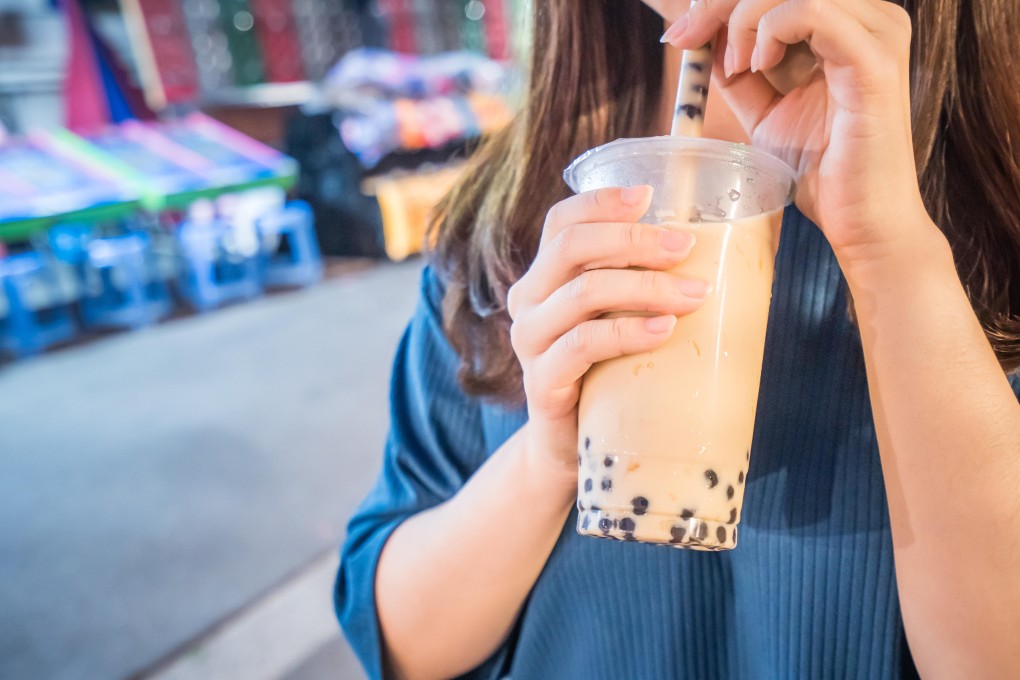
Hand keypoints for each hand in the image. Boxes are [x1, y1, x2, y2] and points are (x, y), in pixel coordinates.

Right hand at [507, 186, 709, 482]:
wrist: (574, 448)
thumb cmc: (608, 374)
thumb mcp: (619, 318)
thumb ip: (642, 281)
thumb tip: (723, 243)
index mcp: (544, 276)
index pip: (562, 222)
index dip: (601, 202)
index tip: (651, 195)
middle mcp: (528, 301)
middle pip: (571, 247)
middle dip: (634, 240)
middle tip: (687, 247)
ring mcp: (530, 341)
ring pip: (583, 292)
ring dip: (645, 286)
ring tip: (695, 293)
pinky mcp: (541, 381)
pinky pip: (582, 343)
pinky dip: (627, 331)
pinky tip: (663, 330)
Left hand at [663, 0, 933, 270]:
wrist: (860, 221)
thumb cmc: (822, 170)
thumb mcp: (767, 112)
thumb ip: (741, 72)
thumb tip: (701, 39)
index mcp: (850, 23)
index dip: (723, 1)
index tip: (682, 35)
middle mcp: (872, 17)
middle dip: (724, 2)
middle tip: (688, 38)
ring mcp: (877, 34)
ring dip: (747, 16)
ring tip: (737, 65)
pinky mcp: (874, 61)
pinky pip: (814, 11)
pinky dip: (771, 29)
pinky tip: (756, 64)